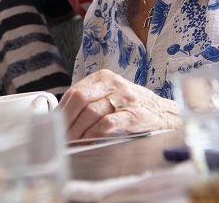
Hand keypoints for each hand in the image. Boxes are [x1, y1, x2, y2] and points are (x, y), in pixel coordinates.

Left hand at [58, 69, 180, 139]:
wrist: (164, 113)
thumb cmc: (133, 106)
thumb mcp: (110, 95)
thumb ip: (89, 100)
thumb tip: (62, 116)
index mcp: (104, 77)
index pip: (74, 91)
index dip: (61, 110)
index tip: (54, 124)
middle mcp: (114, 84)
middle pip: (80, 99)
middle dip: (66, 120)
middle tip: (60, 135)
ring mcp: (125, 98)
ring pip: (91, 112)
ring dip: (78, 130)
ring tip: (72, 141)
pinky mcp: (133, 115)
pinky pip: (107, 124)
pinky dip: (93, 134)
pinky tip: (88, 141)